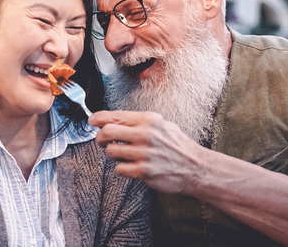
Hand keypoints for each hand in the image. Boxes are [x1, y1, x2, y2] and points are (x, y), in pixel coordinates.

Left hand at [88, 110, 204, 193]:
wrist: (195, 167)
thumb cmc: (177, 146)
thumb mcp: (162, 125)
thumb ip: (139, 122)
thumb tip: (113, 119)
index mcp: (149, 120)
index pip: (115, 115)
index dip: (98, 118)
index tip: (92, 121)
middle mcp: (145, 135)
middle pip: (107, 132)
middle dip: (100, 137)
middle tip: (102, 140)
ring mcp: (144, 154)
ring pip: (111, 151)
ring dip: (113, 154)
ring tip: (124, 155)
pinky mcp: (143, 171)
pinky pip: (119, 168)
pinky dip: (122, 168)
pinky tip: (132, 166)